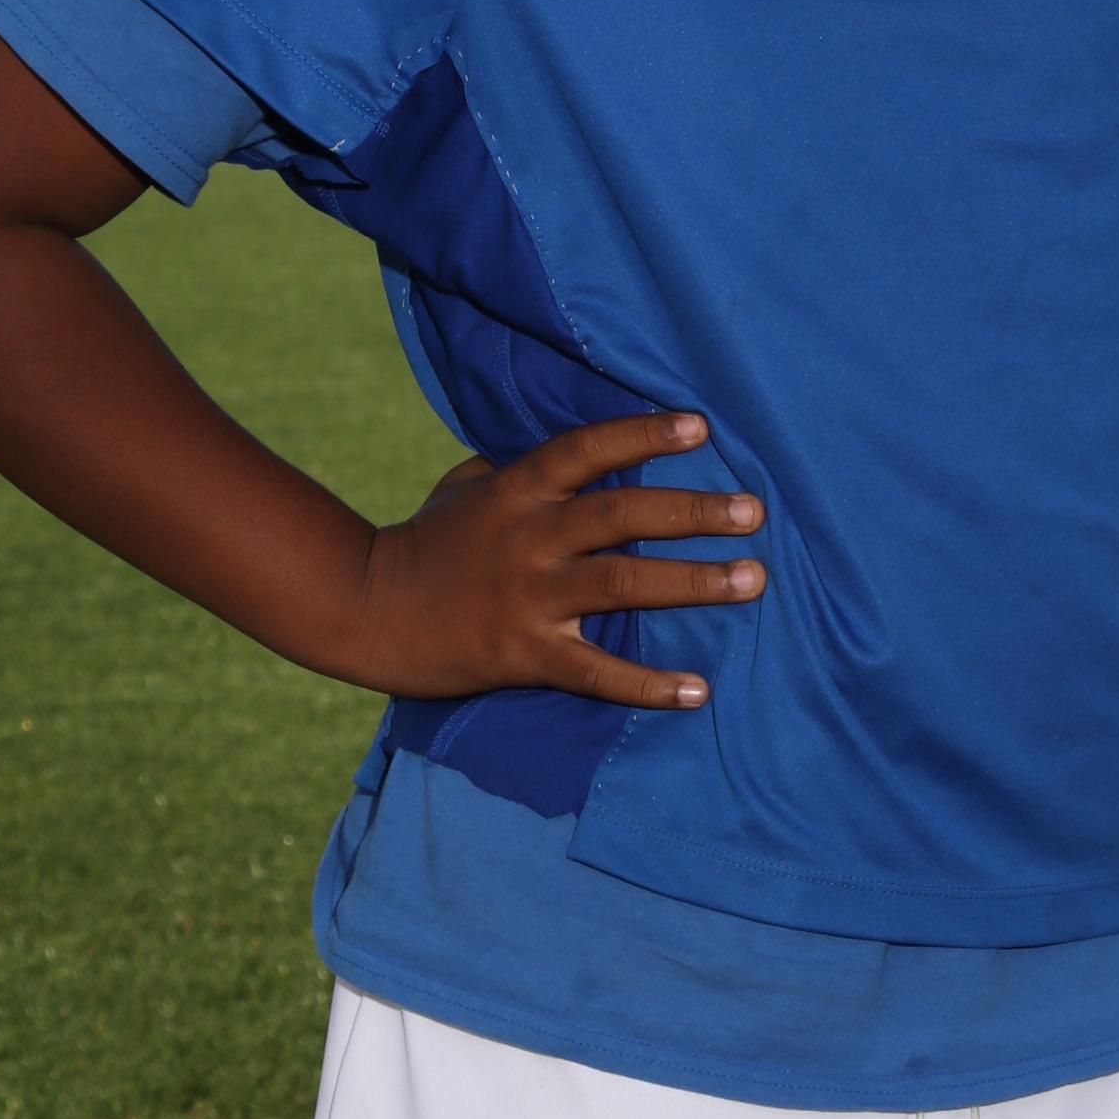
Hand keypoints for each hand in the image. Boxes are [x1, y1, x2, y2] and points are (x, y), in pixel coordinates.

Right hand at [343, 411, 763, 713]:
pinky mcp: (524, 654)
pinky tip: (699, 691)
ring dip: (694, 582)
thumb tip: (576, 451)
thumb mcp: (465, 485)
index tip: (701, 427)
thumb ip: (519, 466)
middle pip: (622, 515)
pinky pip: (597, 672)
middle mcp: (529, 537)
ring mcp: (528, 597)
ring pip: (624, 583)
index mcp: (516, 489)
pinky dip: (649, 684)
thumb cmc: (423, 542)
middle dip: (693, 511)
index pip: (588, 450)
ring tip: (752, 579)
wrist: (366, 611)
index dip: (643, 435)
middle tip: (753, 511)